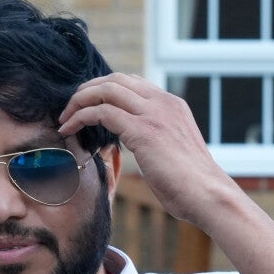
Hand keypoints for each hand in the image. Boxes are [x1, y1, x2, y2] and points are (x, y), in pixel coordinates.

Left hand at [58, 73, 241, 224]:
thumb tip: (139, 146)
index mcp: (172, 104)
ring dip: (78, 101)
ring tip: (65, 118)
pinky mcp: (143, 130)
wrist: (208, 194)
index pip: (132, 82)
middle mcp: (163, 102)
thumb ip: (157, 139)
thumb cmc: (191, 184)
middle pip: (115, 79)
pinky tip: (69, 129)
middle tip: (70, 107)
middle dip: (87, 90)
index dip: (104, 90)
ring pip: (105, 90)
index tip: (88, 106)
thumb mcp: (174, 150)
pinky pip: (101, 111)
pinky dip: (80, 117)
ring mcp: (154, 113)